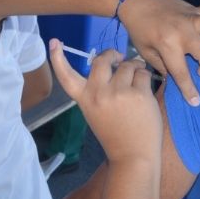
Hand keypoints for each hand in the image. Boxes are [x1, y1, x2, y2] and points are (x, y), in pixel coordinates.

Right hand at [49, 40, 161, 162]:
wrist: (133, 156)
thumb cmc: (115, 134)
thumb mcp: (95, 113)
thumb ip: (97, 90)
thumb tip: (110, 63)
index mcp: (84, 99)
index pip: (66, 76)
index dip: (58, 58)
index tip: (53, 42)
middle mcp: (98, 93)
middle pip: (102, 60)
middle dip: (112, 54)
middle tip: (119, 57)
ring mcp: (119, 92)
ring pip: (128, 65)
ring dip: (134, 69)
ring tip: (135, 85)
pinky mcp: (139, 94)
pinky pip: (143, 73)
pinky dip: (145, 78)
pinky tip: (144, 93)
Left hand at [117, 0, 199, 105]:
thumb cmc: (139, 28)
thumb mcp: (145, 52)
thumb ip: (163, 66)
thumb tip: (177, 78)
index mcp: (167, 44)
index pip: (181, 73)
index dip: (189, 89)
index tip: (196, 102)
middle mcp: (182, 30)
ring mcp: (191, 17)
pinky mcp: (196, 8)